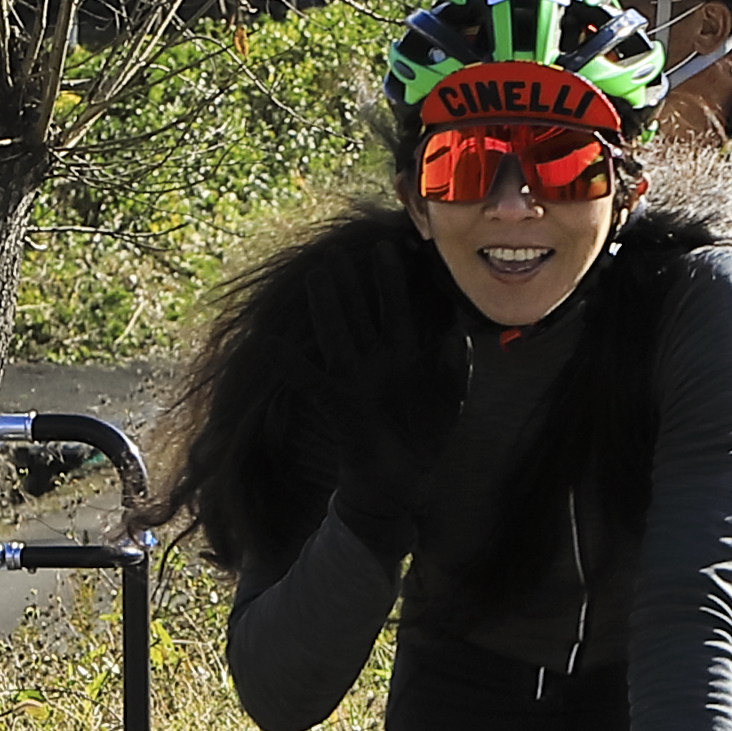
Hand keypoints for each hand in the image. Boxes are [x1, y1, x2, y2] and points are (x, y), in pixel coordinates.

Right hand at [298, 246, 437, 552]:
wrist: (400, 481)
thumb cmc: (426, 436)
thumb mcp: (450, 396)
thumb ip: (454, 361)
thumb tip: (458, 328)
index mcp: (404, 355)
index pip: (398, 309)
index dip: (396, 281)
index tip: (396, 249)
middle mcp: (376, 361)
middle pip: (363, 314)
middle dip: (355, 284)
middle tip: (347, 249)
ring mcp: (355, 380)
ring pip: (338, 335)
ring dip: (328, 307)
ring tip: (318, 276)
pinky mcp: (337, 404)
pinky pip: (311, 380)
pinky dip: (291, 364)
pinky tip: (273, 344)